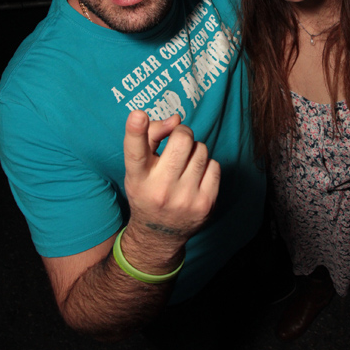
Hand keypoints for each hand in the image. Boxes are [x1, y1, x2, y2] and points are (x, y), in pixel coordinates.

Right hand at [123, 110, 220, 246]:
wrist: (159, 234)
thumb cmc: (148, 189)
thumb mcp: (138, 167)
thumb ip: (150, 136)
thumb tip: (176, 120)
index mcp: (137, 178)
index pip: (135, 151)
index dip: (135, 131)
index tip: (137, 115)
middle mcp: (159, 189)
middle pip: (181, 140)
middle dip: (182, 133)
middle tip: (178, 141)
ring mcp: (184, 198)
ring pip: (201, 149)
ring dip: (195, 150)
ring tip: (185, 163)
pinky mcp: (206, 204)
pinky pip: (215, 165)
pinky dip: (206, 166)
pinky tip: (196, 177)